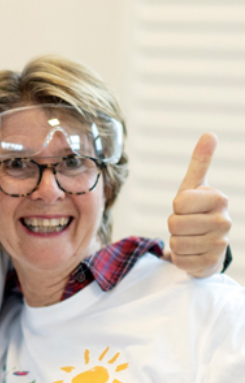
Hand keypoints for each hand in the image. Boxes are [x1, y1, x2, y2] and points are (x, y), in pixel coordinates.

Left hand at [168, 133, 230, 277]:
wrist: (207, 243)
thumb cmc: (196, 210)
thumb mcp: (194, 186)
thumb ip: (200, 162)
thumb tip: (209, 134)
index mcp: (219, 199)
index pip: (179, 203)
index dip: (176, 207)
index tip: (186, 208)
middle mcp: (225, 222)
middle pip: (174, 224)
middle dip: (174, 225)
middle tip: (186, 224)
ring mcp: (220, 245)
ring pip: (176, 243)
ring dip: (176, 241)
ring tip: (189, 238)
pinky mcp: (211, 264)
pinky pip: (180, 260)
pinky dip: (180, 258)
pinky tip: (192, 253)